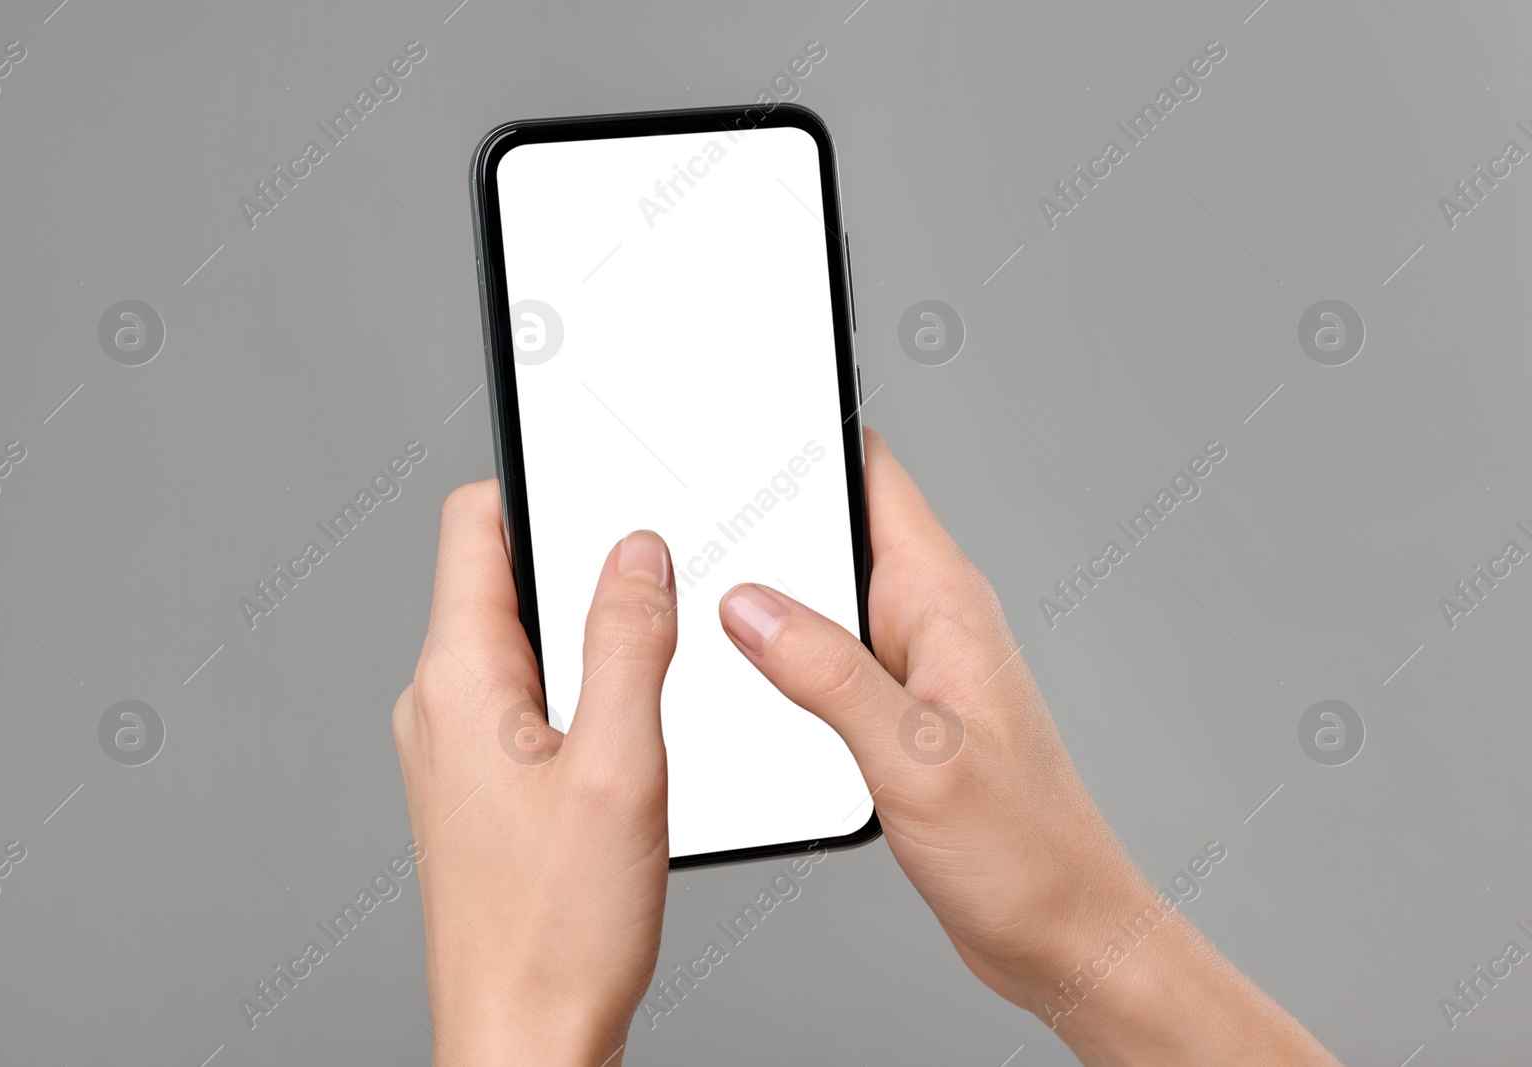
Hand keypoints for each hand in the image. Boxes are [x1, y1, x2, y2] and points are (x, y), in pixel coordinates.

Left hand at [392, 481, 677, 1065]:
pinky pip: (522, 701)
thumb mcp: (621, 766)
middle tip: (659, 577)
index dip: (539, 484)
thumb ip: (629, 643)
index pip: (474, 525)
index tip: (599, 477)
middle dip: (579, 563)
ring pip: (518, 643)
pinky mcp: (477, 789)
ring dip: (584, 634)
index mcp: (459, 680)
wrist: (523, 1042)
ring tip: (655, 661)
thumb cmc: (557, 932)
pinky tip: (631, 732)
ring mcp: (452, 750)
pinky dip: (577, 690)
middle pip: (499, 578)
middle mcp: (438, 706)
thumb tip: (637, 553)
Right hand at [718, 428, 1339, 1066]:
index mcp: (947, 604)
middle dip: (765, 515)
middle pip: (835, 531)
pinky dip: (778, 656)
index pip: (876, 475)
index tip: (747, 413)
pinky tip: (739, 677)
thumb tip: (750, 607)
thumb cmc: (1025, 852)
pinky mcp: (895, 713)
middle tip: (691, 514)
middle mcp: (929, 622)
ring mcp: (911, 667)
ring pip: (822, 597)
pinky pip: (824, 657)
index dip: (811, 433)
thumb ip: (828, 676)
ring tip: (700, 595)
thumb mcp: (916, 758)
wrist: (1060, 932)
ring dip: (768, 594)